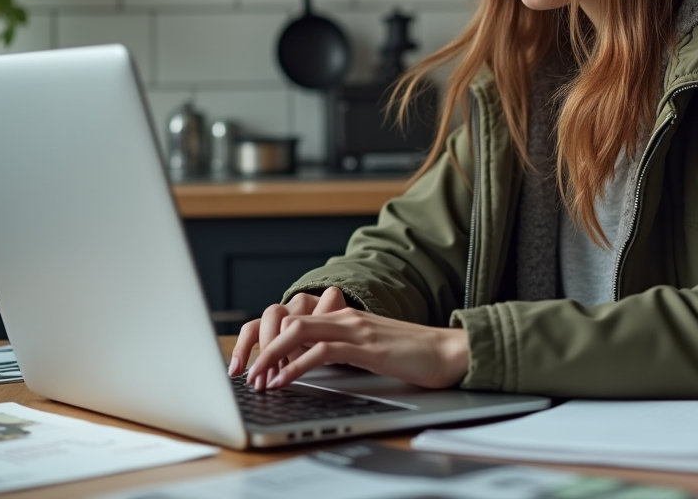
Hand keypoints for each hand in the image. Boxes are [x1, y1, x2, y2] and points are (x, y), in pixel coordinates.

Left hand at [234, 290, 469, 390]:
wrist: (451, 352)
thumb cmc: (415, 355)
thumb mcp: (371, 350)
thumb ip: (345, 350)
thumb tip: (315, 364)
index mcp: (346, 318)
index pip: (296, 319)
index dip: (269, 339)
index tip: (255, 364)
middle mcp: (347, 317)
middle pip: (289, 321)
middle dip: (262, 346)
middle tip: (247, 373)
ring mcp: (356, 329)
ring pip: (298, 331)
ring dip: (271, 356)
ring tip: (258, 379)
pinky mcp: (366, 346)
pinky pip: (322, 350)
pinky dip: (297, 365)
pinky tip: (285, 380)